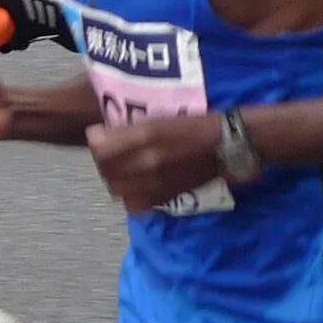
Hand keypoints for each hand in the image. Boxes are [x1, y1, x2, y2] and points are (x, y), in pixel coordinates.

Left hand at [86, 112, 225, 213]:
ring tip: (124, 169)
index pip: (98, 147)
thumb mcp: (158, 118)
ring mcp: (155, 183)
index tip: (101, 136)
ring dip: (115, 178)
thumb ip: (129, 129)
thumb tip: (101, 136)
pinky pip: (133, 204)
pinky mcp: (164, 198)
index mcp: (146, 135)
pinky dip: (130, 197)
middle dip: (103, 160)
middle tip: (112, 153)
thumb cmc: (194, 125)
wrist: (226, 146)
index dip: (96, 141)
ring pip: (115, 189)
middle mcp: (147, 161)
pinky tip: (138, 185)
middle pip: (104, 169)